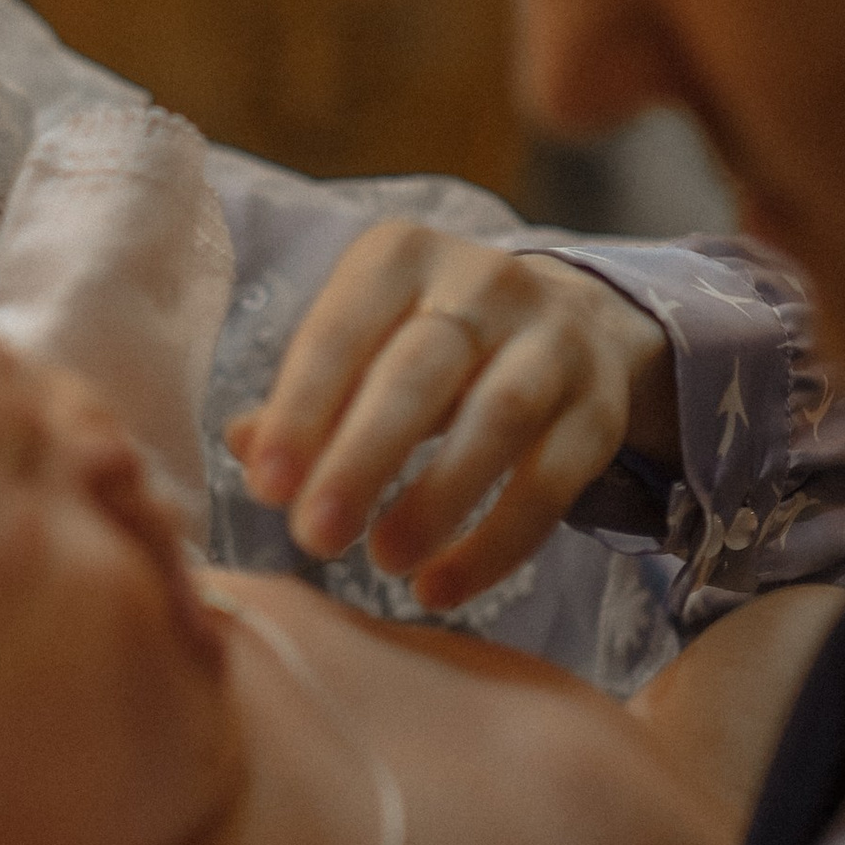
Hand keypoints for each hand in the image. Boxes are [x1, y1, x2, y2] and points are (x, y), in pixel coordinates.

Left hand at [227, 222, 678, 607]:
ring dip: (438, 500)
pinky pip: (554, 479)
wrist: (566, 323)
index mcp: (399, 258)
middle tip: (316, 538)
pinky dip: (497, 542)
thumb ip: (303, 399)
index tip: (267, 488)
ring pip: (500, 419)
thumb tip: (245, 447)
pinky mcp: (599, 405)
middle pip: (420, 371)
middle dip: (363, 458)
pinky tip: (441, 586)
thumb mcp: (359, 347)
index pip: (341, 331)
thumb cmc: (423, 344)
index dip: (302, 410)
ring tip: (384, 563)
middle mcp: (483, 282)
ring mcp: (552, 339)